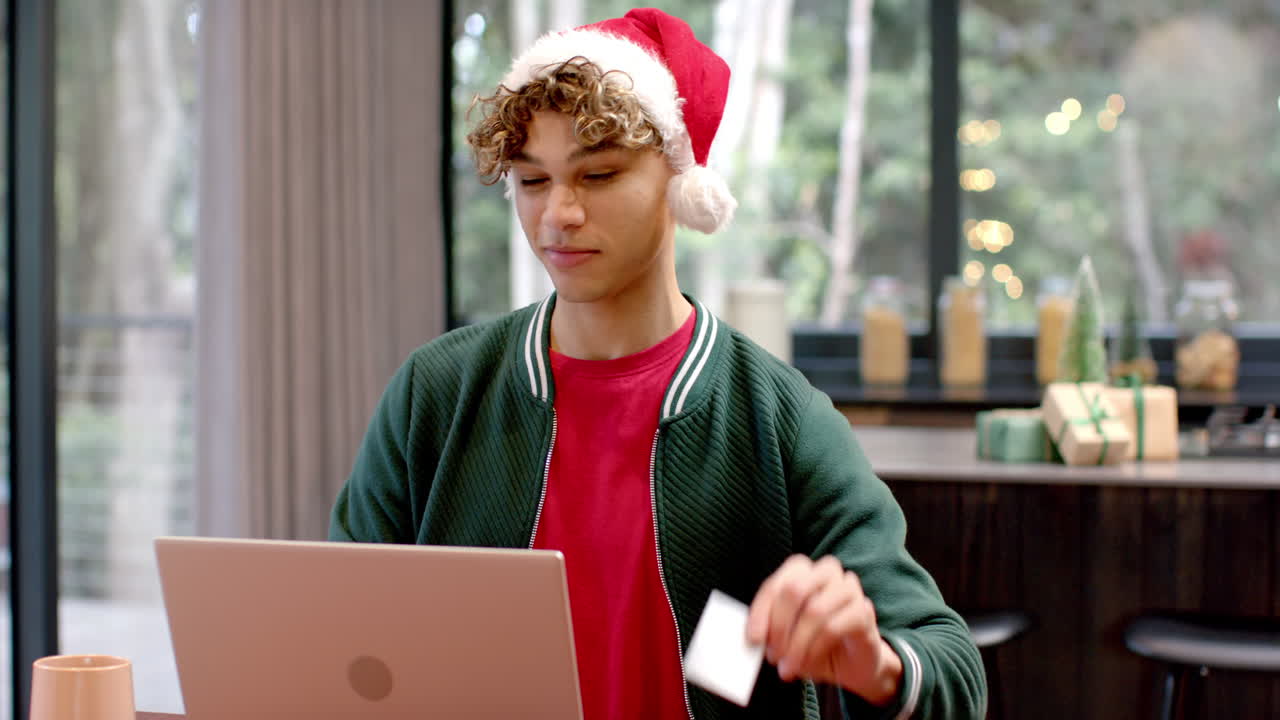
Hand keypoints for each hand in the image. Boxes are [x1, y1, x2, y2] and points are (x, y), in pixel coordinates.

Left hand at [746, 555, 902, 705]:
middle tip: (773, 655)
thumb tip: (753, 637)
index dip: (761, 611)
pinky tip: (808, 663)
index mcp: (802, 571)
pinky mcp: (863, 611)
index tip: (753, 639)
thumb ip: (769, 630)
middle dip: (779, 626)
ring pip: (815, 610)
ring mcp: (848, 589)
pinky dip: (815, 649)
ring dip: (797, 643)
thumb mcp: (786, 637)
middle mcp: (826, 572)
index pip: (776, 583)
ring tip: (789, 665)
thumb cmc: (816, 645)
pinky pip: (833, 628)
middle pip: (795, 589)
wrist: (853, 664)